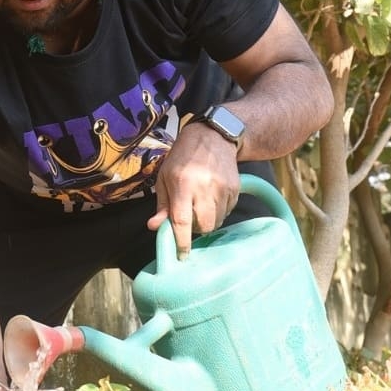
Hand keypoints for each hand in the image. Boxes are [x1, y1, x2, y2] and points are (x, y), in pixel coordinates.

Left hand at [148, 122, 240, 257]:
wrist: (213, 136)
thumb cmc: (182, 158)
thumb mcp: (165, 178)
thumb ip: (162, 205)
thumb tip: (155, 227)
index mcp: (183, 184)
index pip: (182, 221)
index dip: (181, 242)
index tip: (181, 255)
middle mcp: (204, 187)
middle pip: (205, 226)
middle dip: (197, 229)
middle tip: (190, 218)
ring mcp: (223, 188)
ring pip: (217, 221)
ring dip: (207, 221)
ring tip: (200, 204)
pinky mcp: (235, 188)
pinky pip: (227, 212)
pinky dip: (218, 211)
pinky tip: (212, 197)